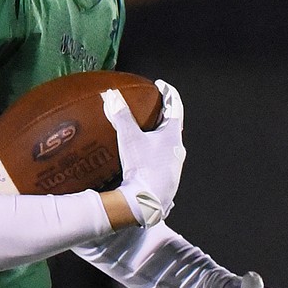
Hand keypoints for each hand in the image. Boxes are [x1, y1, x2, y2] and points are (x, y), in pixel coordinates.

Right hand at [101, 79, 185, 226]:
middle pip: (173, 125)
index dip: (168, 94)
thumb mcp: (129, 138)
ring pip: (168, 142)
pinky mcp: (166, 177)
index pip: (175, 108)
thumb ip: (121, 116)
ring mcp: (173, 165)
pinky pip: (162, 156)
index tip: (161, 85)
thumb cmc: (143, 167)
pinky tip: (144, 154)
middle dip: (164, 113)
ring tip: (148, 128)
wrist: (148, 202)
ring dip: (160, 133)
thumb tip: (110, 94)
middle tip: (154, 104)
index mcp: (173, 136)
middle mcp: (177, 150)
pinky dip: (155, 148)